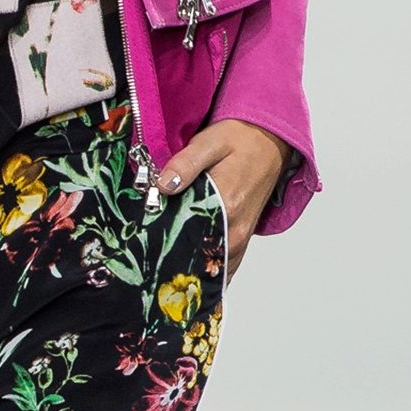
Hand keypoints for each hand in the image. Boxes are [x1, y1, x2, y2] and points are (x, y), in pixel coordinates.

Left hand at [158, 118, 288, 279]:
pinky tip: (186, 271)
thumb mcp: (208, 142)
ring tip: (162, 270)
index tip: (141, 248)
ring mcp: (241, 237)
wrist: (269, 140)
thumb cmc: (239, 139)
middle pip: (197, 259)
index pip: (186, 237)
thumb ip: (185, 165)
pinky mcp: (243, 239)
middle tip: (146, 262)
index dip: (161, 245)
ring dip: (188, 270)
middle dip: (171, 263)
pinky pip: (225, 266)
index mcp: (226, 205)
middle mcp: (235, 229)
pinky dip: (206, 272)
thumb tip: (162, 186)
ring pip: (211, 269)